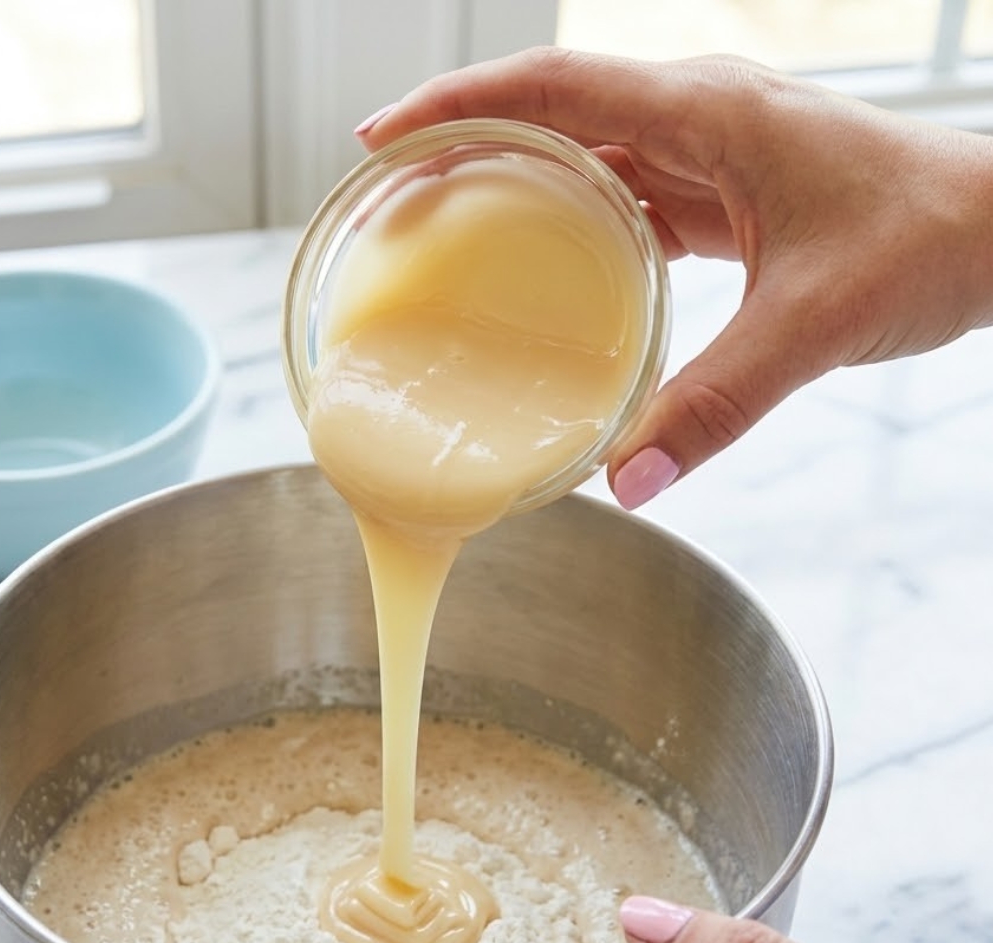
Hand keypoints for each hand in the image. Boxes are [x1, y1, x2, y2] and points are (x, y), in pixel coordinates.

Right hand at [355, 50, 992, 507]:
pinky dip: (567, 222)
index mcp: (707, 114)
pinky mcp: (722, 195)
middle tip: (390, 202)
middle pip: (549, 114)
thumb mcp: (812, 323)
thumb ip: (716, 406)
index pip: (552, 88)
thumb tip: (625, 481)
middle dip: (461, 147)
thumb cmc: (931, 241)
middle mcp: (698, 117)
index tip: (383, 139)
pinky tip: (536, 267)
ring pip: (582, 152)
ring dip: (509, 182)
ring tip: (440, 230)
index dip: (458, 107)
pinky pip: (622, 194)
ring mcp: (710, 153)